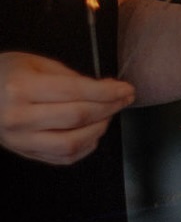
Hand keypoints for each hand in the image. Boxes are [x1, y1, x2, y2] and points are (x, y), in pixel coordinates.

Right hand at [0, 51, 133, 163]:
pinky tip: (93, 133)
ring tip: (109, 115)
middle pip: (77, 118)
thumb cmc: (7, 74)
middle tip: (124, 99)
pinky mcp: (22, 152)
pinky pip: (61, 158)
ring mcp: (18, 140)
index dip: (107, 92)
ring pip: (71, 143)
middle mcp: (18, 117)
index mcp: (21, 88)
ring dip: (99, 129)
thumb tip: (107, 89)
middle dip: (109, 108)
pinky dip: (84, 148)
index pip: (76, 92)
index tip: (127, 88)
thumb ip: (71, 78)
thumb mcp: (36, 64)